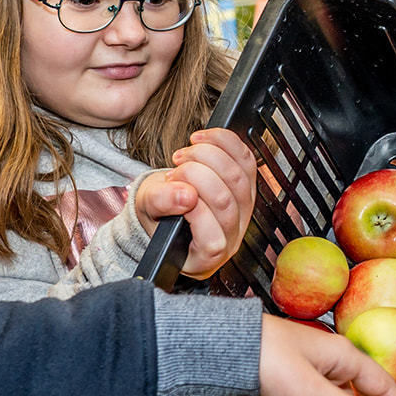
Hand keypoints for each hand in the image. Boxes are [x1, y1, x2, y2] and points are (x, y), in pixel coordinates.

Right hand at [134, 128, 256, 276]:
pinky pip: (246, 159)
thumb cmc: (158, 215)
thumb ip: (161, 204)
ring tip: (183, 156)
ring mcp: (245, 211)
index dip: (193, 210)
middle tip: (174, 170)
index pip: (212, 239)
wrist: (167, 203)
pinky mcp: (248, 185)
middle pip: (226, 201)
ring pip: (238, 178)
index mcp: (205, 256)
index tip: (171, 187)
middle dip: (196, 176)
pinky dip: (225, 143)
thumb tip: (183, 194)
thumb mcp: (147, 212)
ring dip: (208, 156)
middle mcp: (231, 236)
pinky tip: (203, 139)